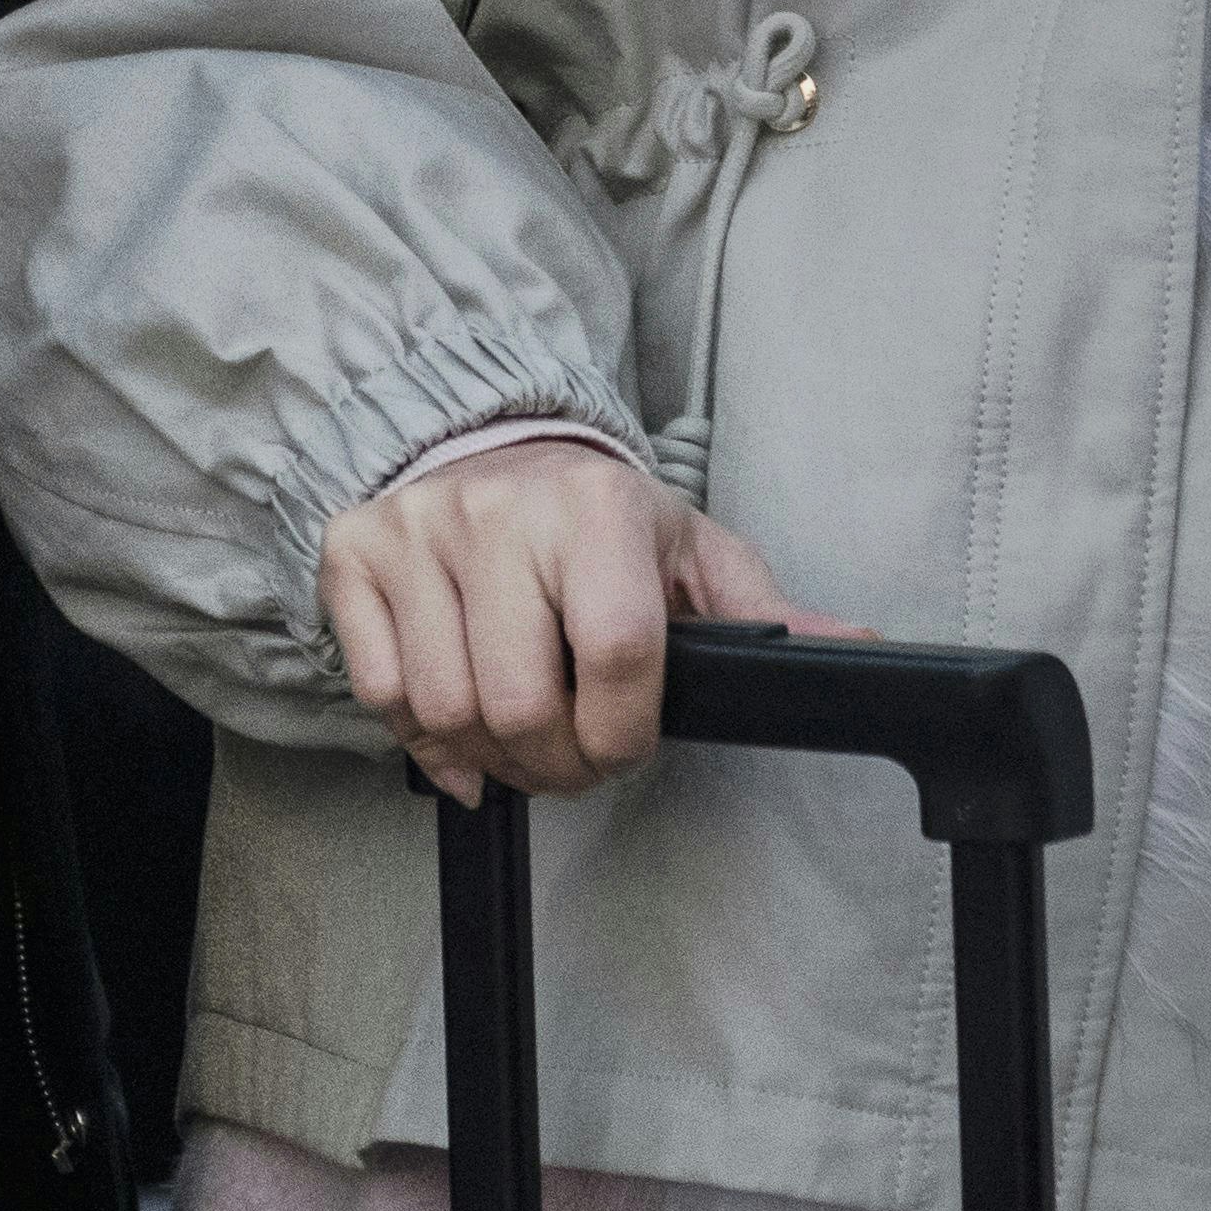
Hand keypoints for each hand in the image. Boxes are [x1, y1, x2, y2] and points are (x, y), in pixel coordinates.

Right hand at [315, 441, 817, 805]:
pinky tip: (460, 729)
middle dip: (556, 764)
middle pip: (521, 701)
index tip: (625, 745)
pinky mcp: (353, 553)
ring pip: (446, 708)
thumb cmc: (599, 518)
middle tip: (572, 761)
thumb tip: (857, 647)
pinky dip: (423, 740)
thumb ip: (764, 611)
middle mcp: (499, 510)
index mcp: (596, 507)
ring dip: (490, 760)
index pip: (617, 652)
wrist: (491, 446)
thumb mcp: (690, 550)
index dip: (624, 732)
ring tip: (521, 744)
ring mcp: (419, 531)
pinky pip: (380, 693)